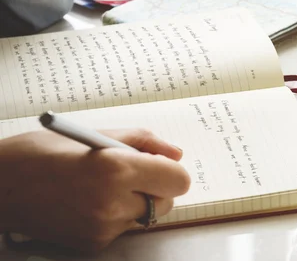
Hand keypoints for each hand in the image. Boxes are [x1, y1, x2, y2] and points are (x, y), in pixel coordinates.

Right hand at [0, 129, 190, 251]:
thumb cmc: (39, 153)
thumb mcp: (95, 133)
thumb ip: (143, 142)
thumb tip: (175, 153)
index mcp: (117, 169)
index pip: (178, 180)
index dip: (170, 169)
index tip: (157, 162)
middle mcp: (113, 203)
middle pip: (166, 201)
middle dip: (155, 186)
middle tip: (128, 171)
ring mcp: (102, 228)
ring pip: (146, 216)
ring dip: (136, 201)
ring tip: (102, 185)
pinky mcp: (92, 243)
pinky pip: (122, 228)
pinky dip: (116, 215)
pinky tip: (89, 200)